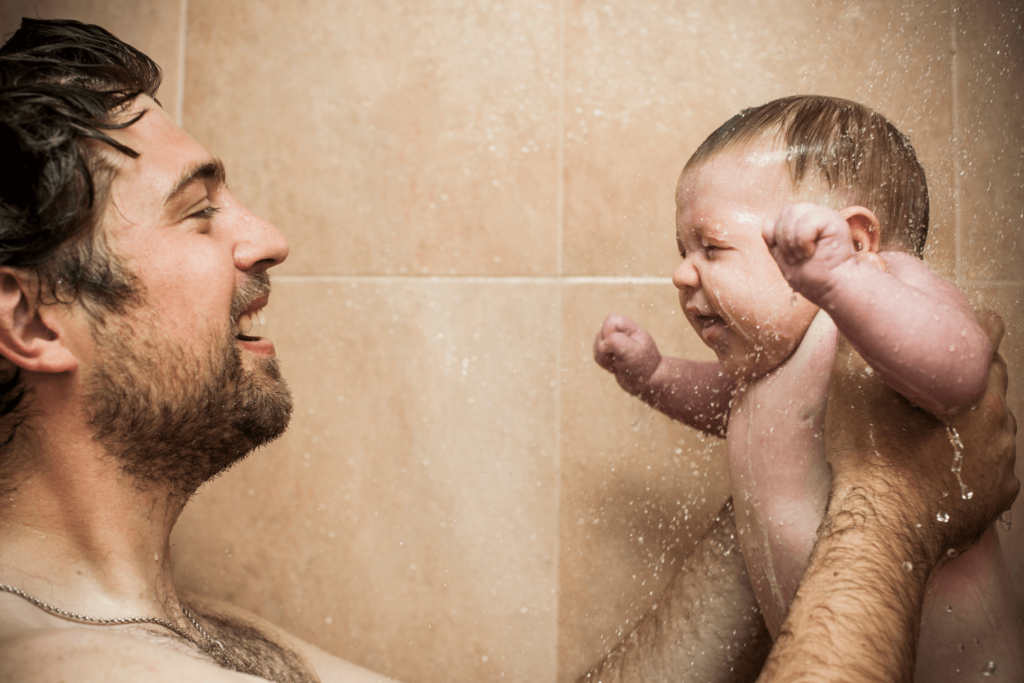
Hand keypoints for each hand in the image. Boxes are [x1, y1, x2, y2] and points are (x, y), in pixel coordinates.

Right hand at [593, 314, 662, 396]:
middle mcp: (623, 334)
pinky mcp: (611, 354)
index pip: (611, 320)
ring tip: (616, 365)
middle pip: (601, 332)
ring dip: (602, 357)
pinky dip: (603, 363)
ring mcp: (616, 343)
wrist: (648, 383)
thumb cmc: (643, 367)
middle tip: (616, 359)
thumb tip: (602, 343)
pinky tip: (614, 368)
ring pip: (597, 344)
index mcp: (631, 329)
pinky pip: (597, 354)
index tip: (615, 348)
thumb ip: (617, 341)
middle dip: (603, 348)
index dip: (608, 333)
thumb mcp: (633, 353)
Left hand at [762, 203, 858, 297]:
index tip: (789, 256)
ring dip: (793, 240)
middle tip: (796, 257)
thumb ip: (774, 242)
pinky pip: (808, 220)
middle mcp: (818, 216)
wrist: (832, 289)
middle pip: (788, 210)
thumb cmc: (813, 278)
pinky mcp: (835, 221)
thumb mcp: (785, 259)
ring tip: (804, 255)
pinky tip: (812, 252)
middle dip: (783, 238)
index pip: (784, 214)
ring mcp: (827, 217)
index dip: (778, 234)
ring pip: (796, 212)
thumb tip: (767, 223)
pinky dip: (804, 239)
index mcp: (807, 223)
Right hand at [824, 310, 1018, 565]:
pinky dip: (973, 458)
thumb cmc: (870, 459)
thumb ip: (858, 350)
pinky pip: (990, 466)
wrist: (881, 529)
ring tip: (936, 423)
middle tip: (940, 375)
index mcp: (976, 393)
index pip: (988, 343)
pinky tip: (943, 461)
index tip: (968, 324)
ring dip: (971, 420)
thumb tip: (852, 323)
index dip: (975, 329)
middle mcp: (1001, 426)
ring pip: (993, 427)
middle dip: (971, 376)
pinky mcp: (996, 498)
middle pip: (994, 385)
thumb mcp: (853, 391)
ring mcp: (1003, 465)